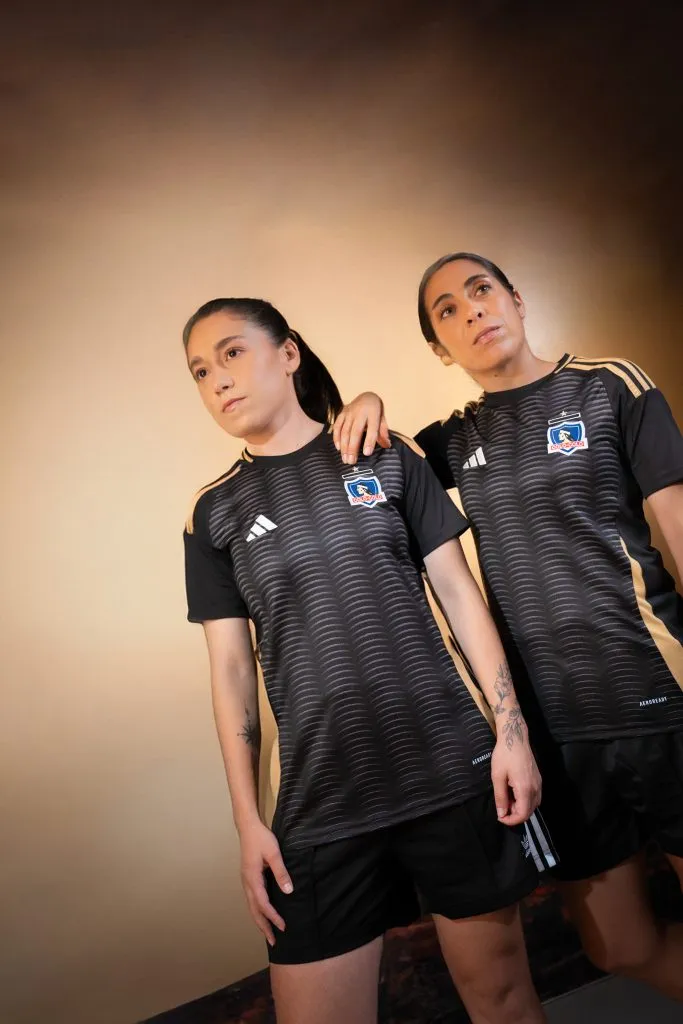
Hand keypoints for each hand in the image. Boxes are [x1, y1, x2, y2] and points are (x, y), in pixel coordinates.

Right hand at [239, 820, 292, 945]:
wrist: (248, 827)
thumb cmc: (261, 839)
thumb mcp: (274, 853)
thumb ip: (281, 872)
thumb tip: (288, 891)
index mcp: (252, 879)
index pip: (263, 904)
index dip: (273, 917)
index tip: (283, 927)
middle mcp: (247, 883)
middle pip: (254, 910)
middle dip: (264, 926)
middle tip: (273, 942)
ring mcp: (246, 880)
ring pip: (251, 906)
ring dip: (259, 920)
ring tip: (268, 933)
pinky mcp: (248, 877)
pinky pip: (252, 899)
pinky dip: (257, 910)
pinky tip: (263, 913)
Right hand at [333, 392, 389, 464]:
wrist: (366, 396)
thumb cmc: (375, 411)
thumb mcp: (382, 419)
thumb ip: (383, 432)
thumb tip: (387, 446)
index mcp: (373, 413)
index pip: (372, 429)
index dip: (369, 441)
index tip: (367, 453)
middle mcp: (360, 412)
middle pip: (355, 432)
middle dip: (352, 448)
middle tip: (351, 461)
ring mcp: (349, 412)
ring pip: (345, 431)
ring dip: (344, 446)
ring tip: (345, 459)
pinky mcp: (342, 413)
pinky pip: (337, 426)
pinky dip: (336, 438)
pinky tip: (338, 448)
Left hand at [490, 735, 541, 826]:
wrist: (515, 738)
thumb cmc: (504, 755)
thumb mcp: (497, 776)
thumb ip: (500, 797)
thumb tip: (502, 814)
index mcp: (525, 789)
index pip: (523, 814)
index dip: (511, 821)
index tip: (500, 817)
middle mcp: (536, 788)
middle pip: (529, 812)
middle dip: (515, 815)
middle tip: (502, 807)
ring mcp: (539, 784)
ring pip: (533, 805)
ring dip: (520, 808)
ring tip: (507, 799)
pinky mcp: (538, 780)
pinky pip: (535, 797)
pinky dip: (525, 801)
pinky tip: (514, 793)